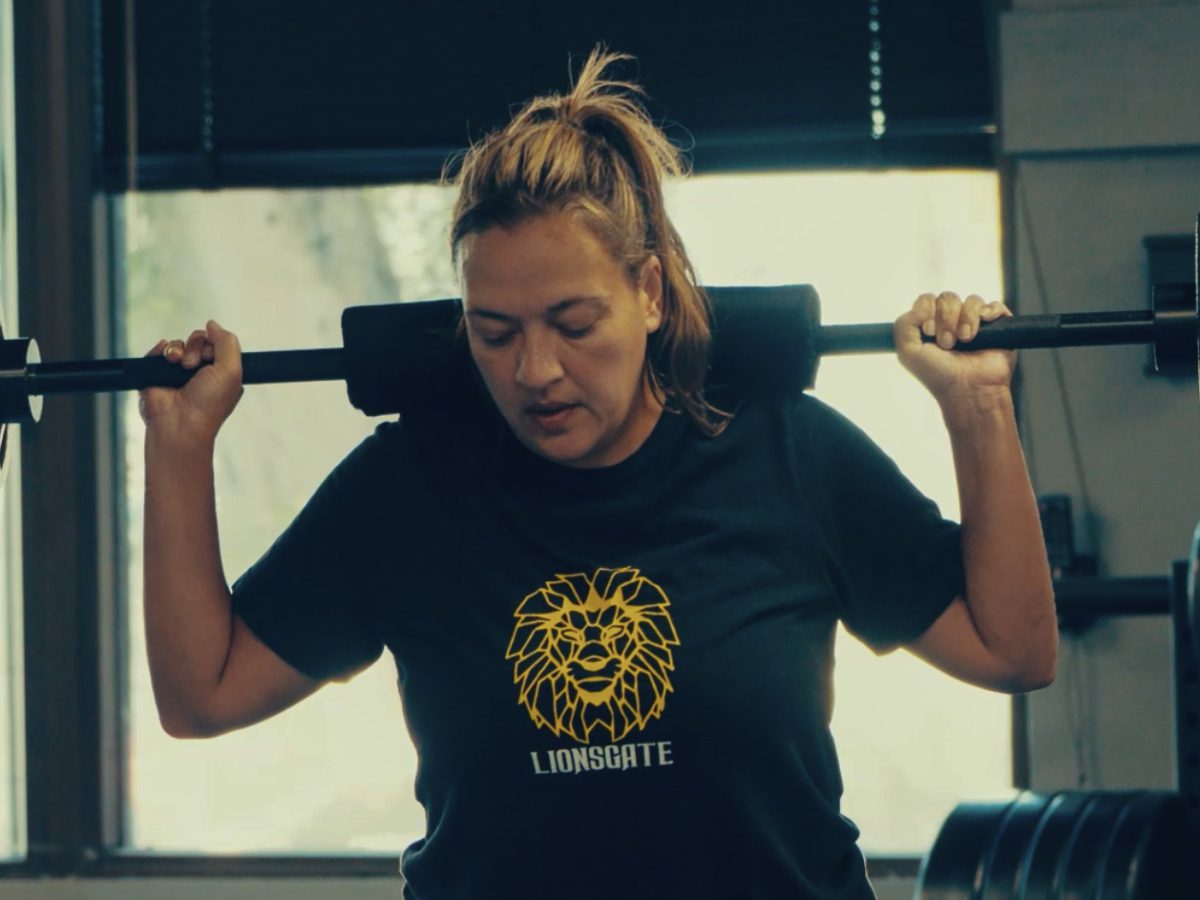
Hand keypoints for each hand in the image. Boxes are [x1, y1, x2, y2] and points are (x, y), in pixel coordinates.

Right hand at [138, 320, 243, 442]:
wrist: (180, 423)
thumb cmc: (209, 403)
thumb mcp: (232, 370)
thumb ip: (227, 342)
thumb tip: (212, 324)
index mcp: (220, 372)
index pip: (218, 343)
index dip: (215, 344)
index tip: (212, 359)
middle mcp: (200, 371)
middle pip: (198, 339)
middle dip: (197, 346)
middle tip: (194, 365)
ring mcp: (178, 372)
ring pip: (179, 343)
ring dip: (179, 349)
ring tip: (179, 365)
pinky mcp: (157, 373)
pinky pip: (160, 349)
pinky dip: (162, 349)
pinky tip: (167, 360)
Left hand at [893, 291, 1015, 407]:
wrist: (967, 390)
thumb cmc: (938, 374)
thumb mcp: (908, 352)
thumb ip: (904, 324)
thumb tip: (922, 305)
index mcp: (931, 325)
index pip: (927, 300)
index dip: (927, 311)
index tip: (929, 332)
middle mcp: (952, 322)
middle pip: (948, 298)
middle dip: (946, 320)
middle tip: (947, 343)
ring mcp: (975, 323)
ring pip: (971, 301)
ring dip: (965, 320)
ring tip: (964, 342)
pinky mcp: (997, 327)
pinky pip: (993, 306)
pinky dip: (988, 313)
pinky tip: (982, 332)